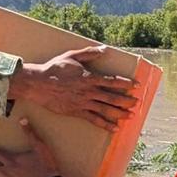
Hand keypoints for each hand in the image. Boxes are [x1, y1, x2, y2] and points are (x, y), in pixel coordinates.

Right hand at [8, 46, 138, 131]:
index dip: (125, 83)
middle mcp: (89, 91)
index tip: (136, 85)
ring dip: (119, 113)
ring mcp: (83, 103)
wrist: (39, 84)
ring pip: (105, 110)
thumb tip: (104, 49)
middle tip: (137, 103)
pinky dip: (105, 124)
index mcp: (89, 77)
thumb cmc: (54, 68)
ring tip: (130, 116)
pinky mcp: (77, 112)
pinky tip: (114, 128)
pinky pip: (94, 119)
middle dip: (126, 100)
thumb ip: (89, 53)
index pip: (112, 81)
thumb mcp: (72, 56)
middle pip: (112, 97)